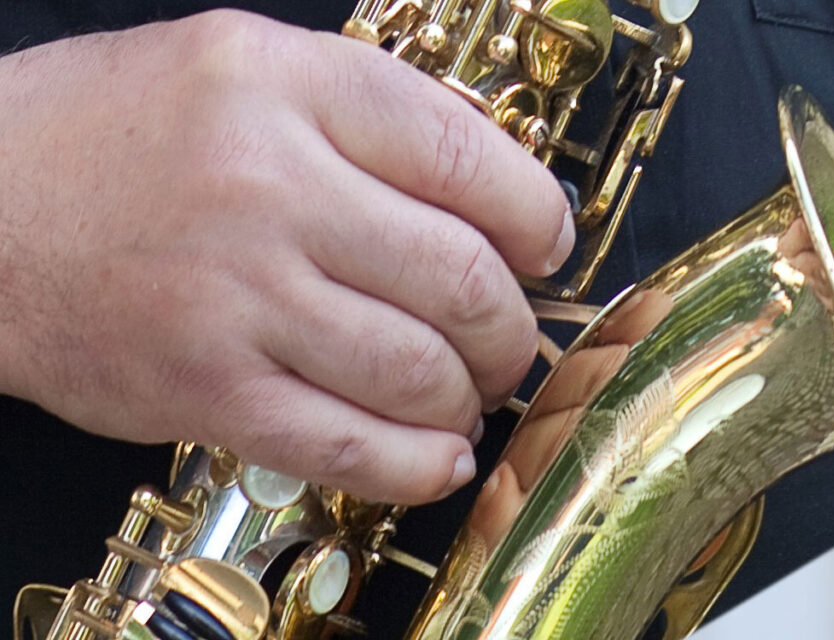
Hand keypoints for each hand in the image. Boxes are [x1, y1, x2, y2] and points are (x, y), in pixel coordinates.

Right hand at [0, 10, 572, 504]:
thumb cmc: (110, 136)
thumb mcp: (241, 64)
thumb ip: (366, 110)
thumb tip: (499, 186)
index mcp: (285, 89)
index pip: (466, 159)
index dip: (534, 216)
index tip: (543, 245)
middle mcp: (265, 187)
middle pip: (459, 276)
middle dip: (510, 323)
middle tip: (505, 335)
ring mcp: (234, 295)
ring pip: (417, 369)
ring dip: (468, 395)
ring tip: (465, 389)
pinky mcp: (203, 387)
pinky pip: (349, 445)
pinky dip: (416, 462)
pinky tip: (436, 453)